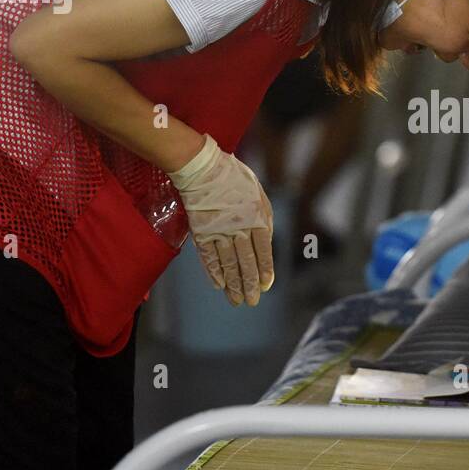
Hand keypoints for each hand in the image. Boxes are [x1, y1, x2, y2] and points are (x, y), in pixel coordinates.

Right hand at [166, 134, 273, 306]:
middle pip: (246, 261)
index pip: (263, 250)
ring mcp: (218, 231)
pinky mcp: (201, 231)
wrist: (202, 167)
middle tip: (252, 302)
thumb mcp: (258, 193)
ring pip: (227, 263)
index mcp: (256, 217)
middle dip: (250, 284)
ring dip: (232, 284)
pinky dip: (214, 272)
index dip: (265, 270)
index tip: (266, 286)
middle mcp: (239, 227)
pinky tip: (218, 285)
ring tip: (236, 300)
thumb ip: (264, 217)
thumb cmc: (233, 178)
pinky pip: (209, 256)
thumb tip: (267, 240)